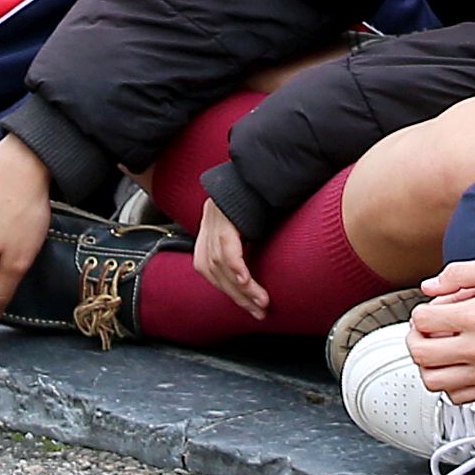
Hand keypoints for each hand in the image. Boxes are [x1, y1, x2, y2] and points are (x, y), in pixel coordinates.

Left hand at [189, 196, 269, 320]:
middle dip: (235, 295)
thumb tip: (256, 273)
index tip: (246, 306)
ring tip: (261, 303)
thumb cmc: (267, 193)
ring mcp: (214, 213)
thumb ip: (249, 244)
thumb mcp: (255, 222)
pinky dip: (237, 269)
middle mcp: (207, 218)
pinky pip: (227, 248)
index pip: (207, 265)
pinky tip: (249, 284)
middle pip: (210, 268)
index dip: (225, 288)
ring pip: (218, 263)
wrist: (267, 162)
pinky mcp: (225, 211)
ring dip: (241, 289)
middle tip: (257, 312)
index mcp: (210, 223)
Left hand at [407, 250, 474, 399]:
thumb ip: (459, 273)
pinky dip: (448, 384)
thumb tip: (430, 286)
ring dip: (427, 365)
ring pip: (433, 382)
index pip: (422, 322)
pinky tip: (455, 366)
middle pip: (420, 355)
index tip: (429, 311)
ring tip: (437, 350)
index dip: (420, 312)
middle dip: (415, 339)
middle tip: (424, 332)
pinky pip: (456, 397)